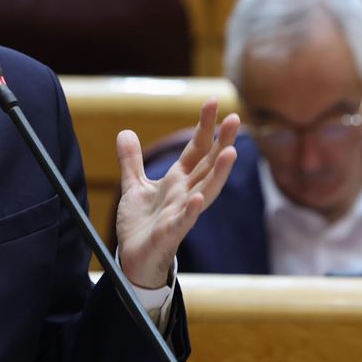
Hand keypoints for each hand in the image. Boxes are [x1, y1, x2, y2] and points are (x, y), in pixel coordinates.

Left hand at [114, 100, 239, 288]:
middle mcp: (185, 194)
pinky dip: (191, 210)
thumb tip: (125, 132)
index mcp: (178, 181)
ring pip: (205, 191)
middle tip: (236, 118)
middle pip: (207, 165)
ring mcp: (181, 214)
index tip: (213, 101)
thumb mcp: (133, 187)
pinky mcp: (170, 234)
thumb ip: (131, 161)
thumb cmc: (140, 225)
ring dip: (218, 173)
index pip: (196, 149)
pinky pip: (184, 221)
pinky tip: (198, 198)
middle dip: (222, 142)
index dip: (205, 126)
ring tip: (230, 153)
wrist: (134, 260)